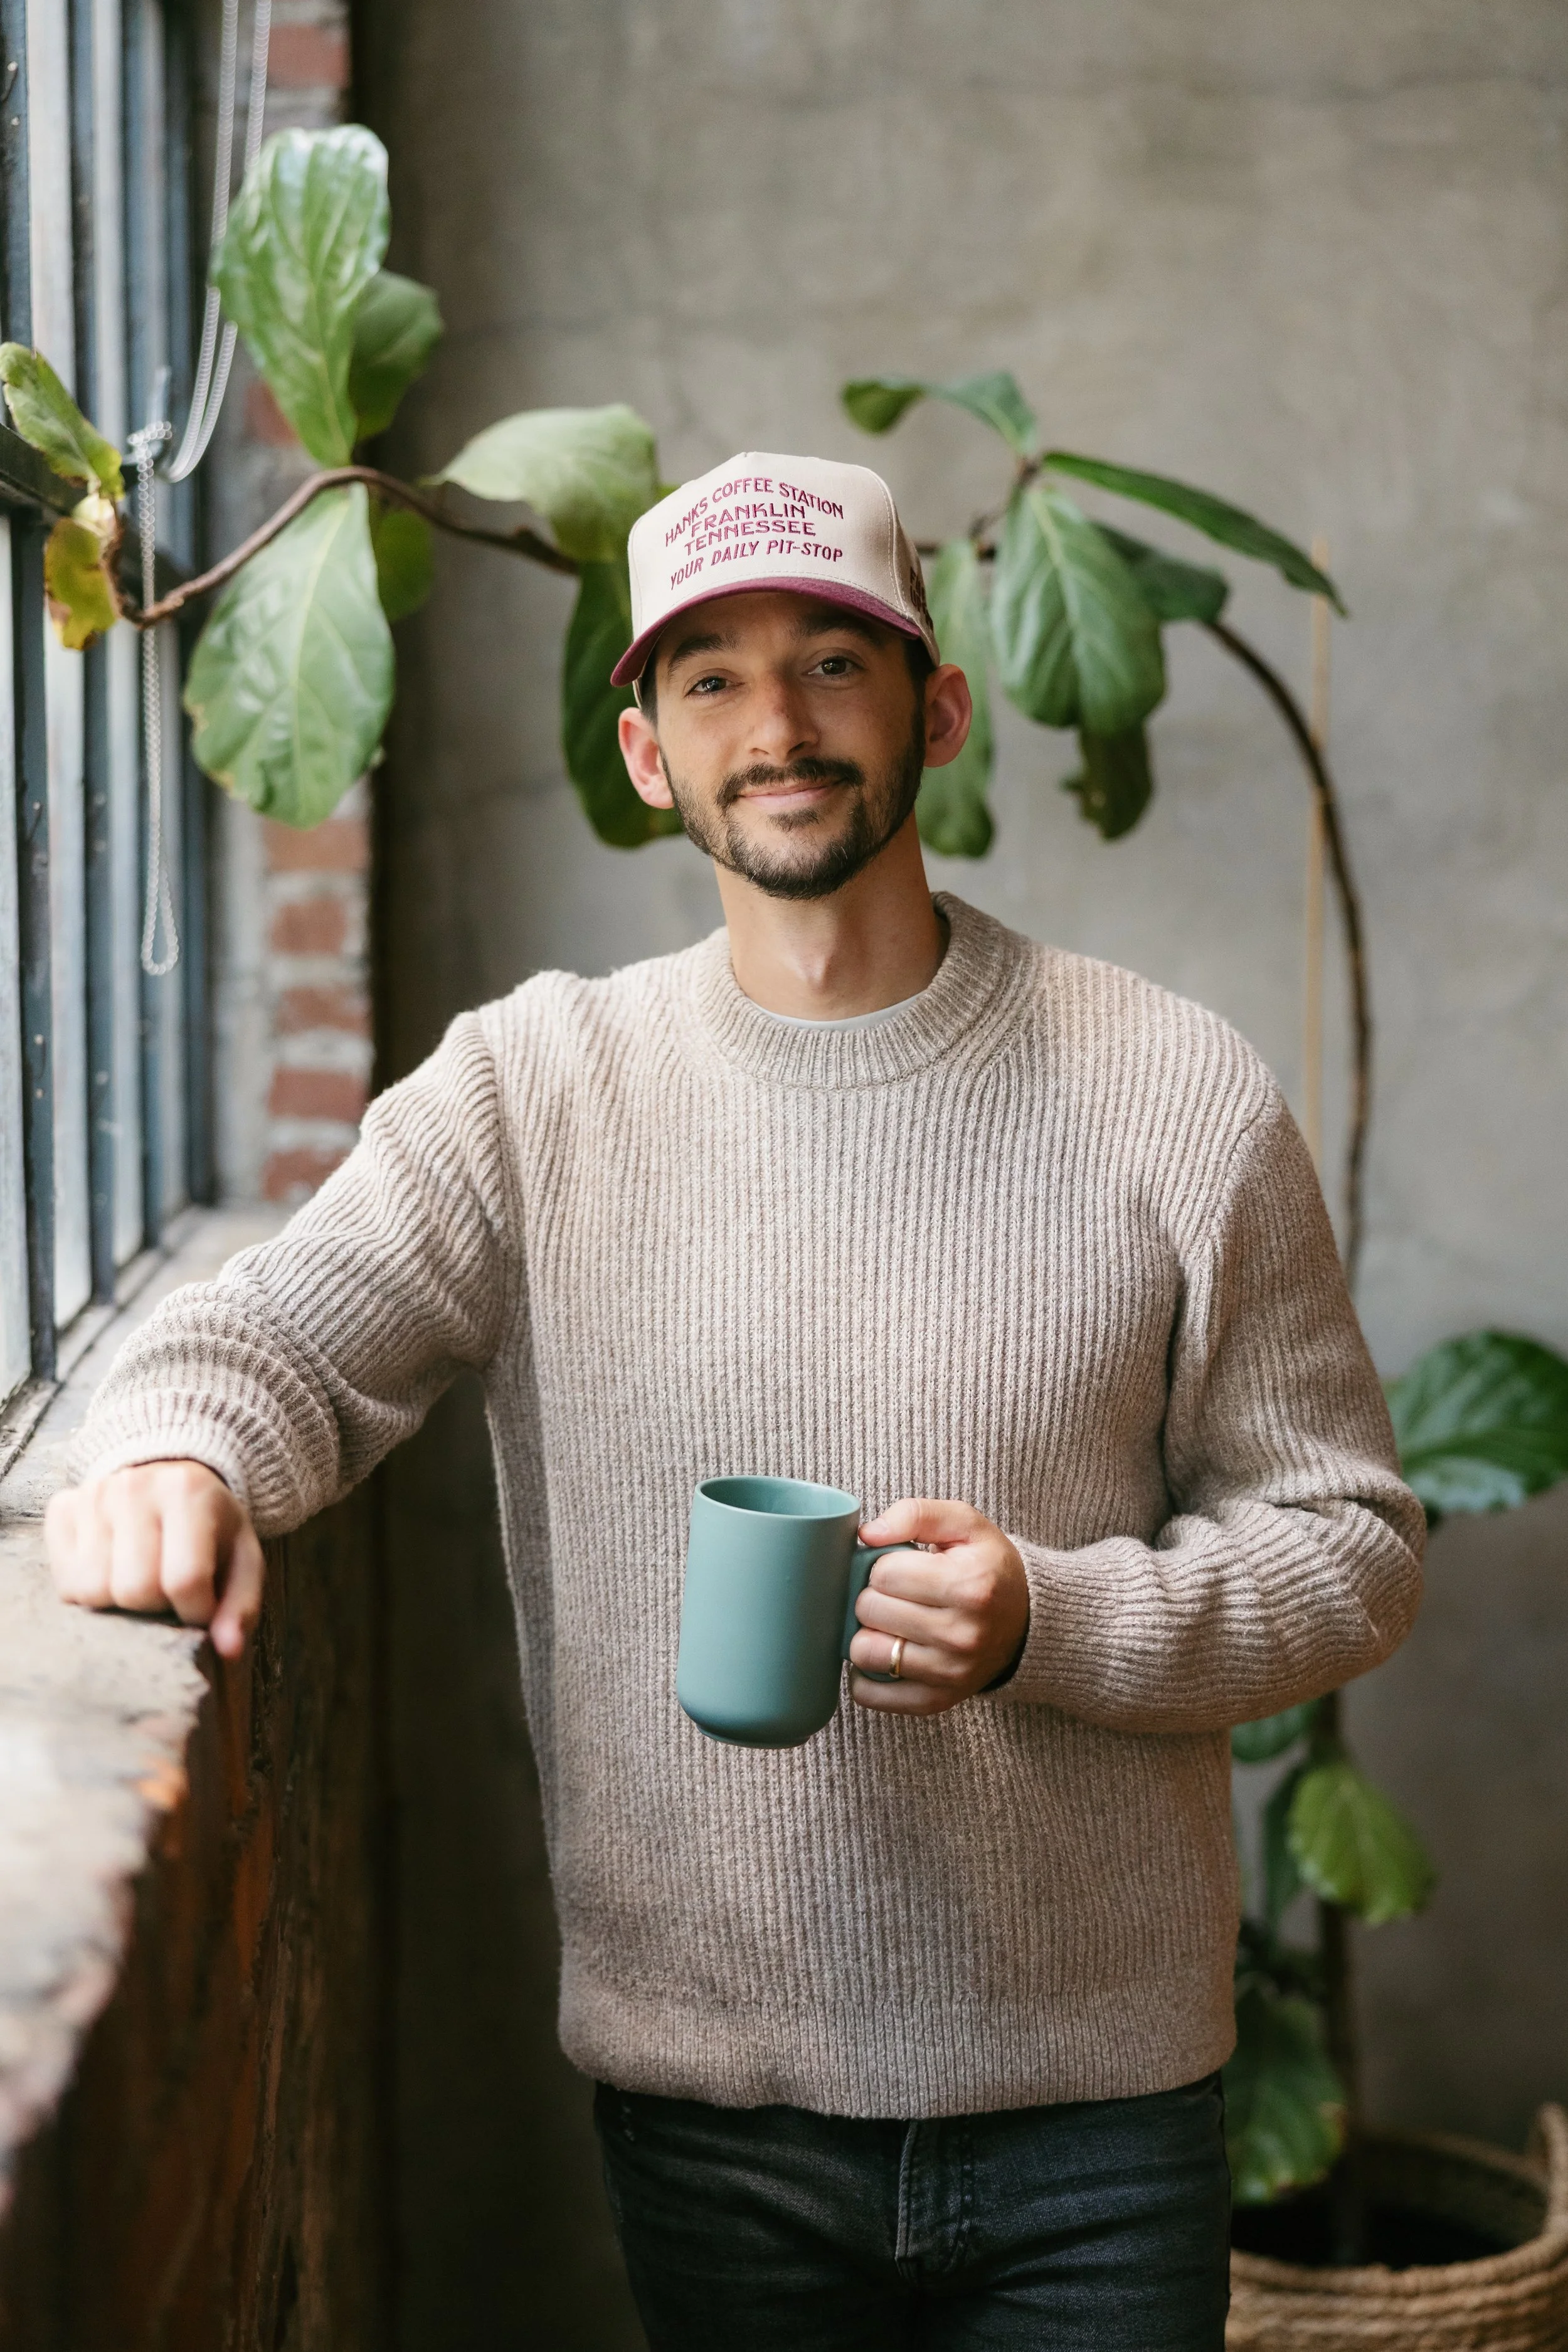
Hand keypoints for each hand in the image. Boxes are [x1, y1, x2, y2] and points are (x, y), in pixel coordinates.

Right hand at [45, 1460, 264, 1660]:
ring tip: (140, 1582)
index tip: (200, 1609)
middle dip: (155, 1607)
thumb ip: (240, 1606)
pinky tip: (111, 1573)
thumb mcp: (241, 1559)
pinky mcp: (62, 1508)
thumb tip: (229, 1651)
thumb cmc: (209, 1529)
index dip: (195, 1612)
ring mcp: (92, 1496)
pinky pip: (65, 1583)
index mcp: (189, 1492)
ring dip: (119, 1603)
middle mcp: (135, 1486)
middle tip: (167, 1594)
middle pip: (134, 1588)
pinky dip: (89, 1593)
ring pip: (93, 1590)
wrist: (167, 1479)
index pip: (184, 1579)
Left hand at [848, 1498, 1029, 1716]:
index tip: (899, 1567)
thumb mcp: (965, 1524)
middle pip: (870, 1610)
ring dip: (866, 1634)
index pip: (883, 1572)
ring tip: (887, 1623)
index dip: (881, 1564)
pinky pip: (872, 1695)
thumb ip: (916, 1514)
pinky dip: (865, 1676)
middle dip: (872, 1596)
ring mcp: (950, 1673)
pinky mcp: (937, 1701)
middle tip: (893, 1594)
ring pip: (865, 1652)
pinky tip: (882, 1654)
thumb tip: (867, 1534)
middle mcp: (961, 1634)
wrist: (1028, 1622)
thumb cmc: (989, 1568)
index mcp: (968, 1585)